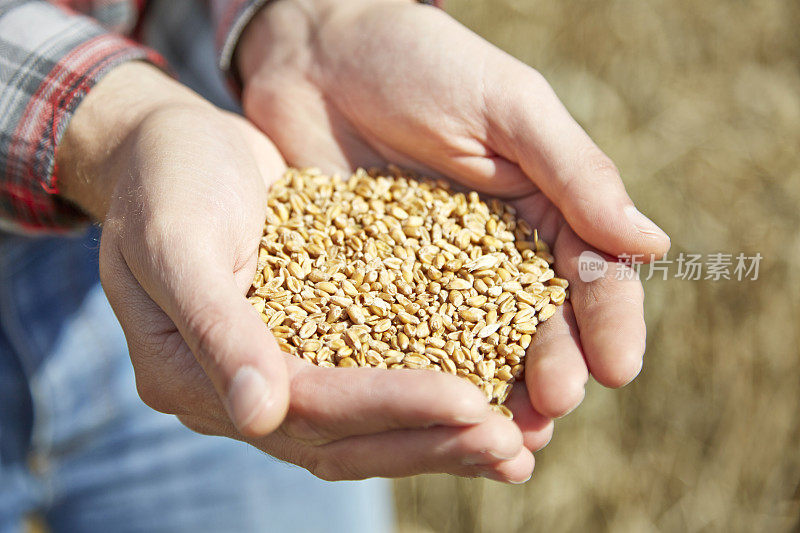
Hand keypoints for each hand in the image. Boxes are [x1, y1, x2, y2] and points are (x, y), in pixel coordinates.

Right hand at [57, 62, 541, 482]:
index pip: (307, 410)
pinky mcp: (309, 344)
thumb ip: (217, 328)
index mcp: (194, 377)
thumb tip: (259, 417)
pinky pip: (371, 381)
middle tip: (511, 446)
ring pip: (363, 426)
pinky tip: (483, 397)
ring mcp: (274, 372)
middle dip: (428, 442)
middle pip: (343, 438)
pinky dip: (425, 396)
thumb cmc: (165, 180)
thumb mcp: (178, 242)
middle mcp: (238, 391)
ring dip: (437, 437)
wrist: (169, 147)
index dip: (388, 409)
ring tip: (514, 444)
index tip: (469, 403)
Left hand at [238, 0, 670, 432]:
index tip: (616, 370)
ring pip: (474, 345)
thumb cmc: (421, 61)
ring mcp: (433, 272)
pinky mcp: (373, 282)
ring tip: (504, 438)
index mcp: (541, 207)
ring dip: (493, 392)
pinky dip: (418, 376)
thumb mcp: (509, 106)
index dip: (606, 323)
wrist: (319, 50)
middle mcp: (493, 251)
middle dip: (552, 369)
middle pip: (535, 323)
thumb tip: (652, 247)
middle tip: (552, 410)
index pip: (590, 273)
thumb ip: (575, 174)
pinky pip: (401, 336)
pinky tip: (427, 413)